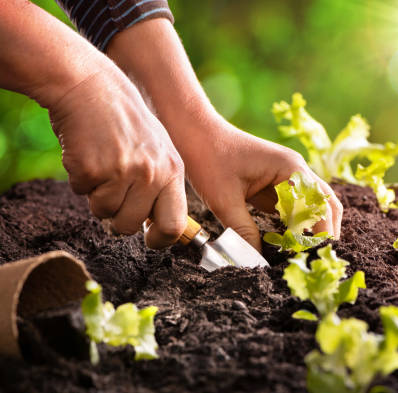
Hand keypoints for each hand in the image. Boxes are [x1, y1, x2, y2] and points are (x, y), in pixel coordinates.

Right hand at [48, 69, 186, 248]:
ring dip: (96, 197)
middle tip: (112, 197)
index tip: (149, 239)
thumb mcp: (158, 149)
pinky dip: (79, 179)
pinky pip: (81, 193)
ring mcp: (123, 172)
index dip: (159, 240)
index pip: (174, 226)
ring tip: (102, 166)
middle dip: (118, 221)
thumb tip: (160, 227)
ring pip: (104, 214)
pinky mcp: (93, 169)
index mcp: (173, 171)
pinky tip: (87, 153)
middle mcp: (152, 174)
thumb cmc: (124, 121)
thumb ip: (161, 185)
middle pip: (131, 227)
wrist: (92, 86)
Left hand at [106, 18, 342, 250]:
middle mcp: (295, 171)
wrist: (193, 132)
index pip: (321, 204)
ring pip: (311, 206)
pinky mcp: (274, 184)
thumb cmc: (208, 157)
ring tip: (302, 256)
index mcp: (291, 169)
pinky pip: (293, 207)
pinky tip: (285, 244)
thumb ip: (243, 232)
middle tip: (315, 260)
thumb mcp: (224, 200)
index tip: (314, 257)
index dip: (322, 232)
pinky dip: (294, 226)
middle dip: (324, 232)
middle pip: (325, 204)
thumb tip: (256, 262)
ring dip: (310, 229)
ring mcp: (287, 177)